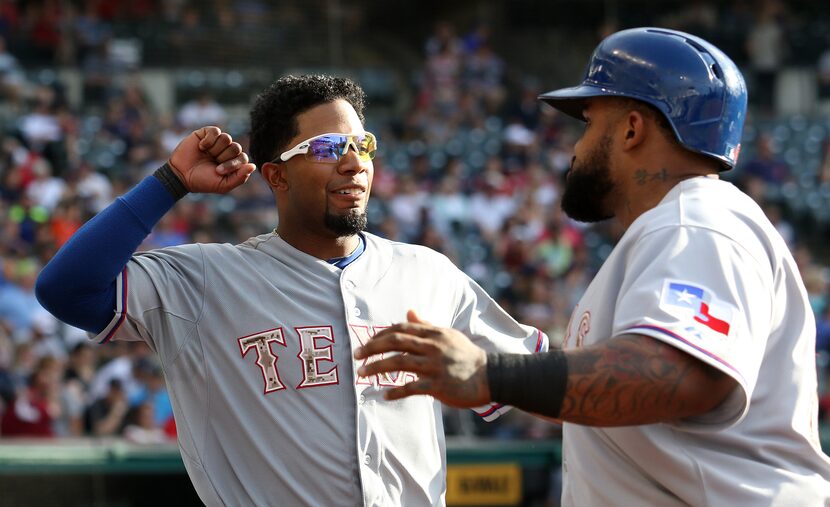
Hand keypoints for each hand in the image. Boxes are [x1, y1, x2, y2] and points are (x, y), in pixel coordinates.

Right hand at [168, 126, 256, 193]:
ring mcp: (217, 142)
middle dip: (224, 157)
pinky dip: (209, 140)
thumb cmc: (203, 181)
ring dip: (216, 149)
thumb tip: (253, 166)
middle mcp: (227, 151)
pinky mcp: (206, 134)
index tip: (219, 171)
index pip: (243, 158)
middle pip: (236, 147)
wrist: (181, 175)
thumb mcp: (223, 185)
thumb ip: (240, 177)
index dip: (233, 163)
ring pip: (227, 138)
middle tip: (213, 163)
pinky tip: (201, 147)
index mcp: (233, 163)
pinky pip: (216, 131)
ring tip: (207, 155)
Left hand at [353, 310, 490, 406]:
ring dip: (377, 367)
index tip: (367, 342)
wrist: (489, 376)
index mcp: (434, 333)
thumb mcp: (447, 335)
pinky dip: (396, 391)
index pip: (401, 328)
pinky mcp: (439, 386)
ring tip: (362, 374)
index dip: (381, 333)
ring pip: (399, 362)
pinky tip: (384, 395)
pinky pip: (412, 387)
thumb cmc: (466, 355)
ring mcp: (435, 366)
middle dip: (372, 347)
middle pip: (396, 342)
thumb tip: (409, 311)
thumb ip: (426, 325)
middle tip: (356, 355)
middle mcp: (433, 346)